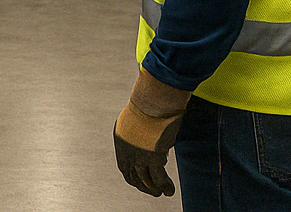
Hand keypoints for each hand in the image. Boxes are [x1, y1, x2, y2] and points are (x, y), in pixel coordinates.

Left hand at [113, 68, 190, 197]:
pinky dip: (164, 186)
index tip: (142, 181)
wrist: (153, 98)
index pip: (124, 165)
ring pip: (145, 179)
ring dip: (154, 189)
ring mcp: (138, 154)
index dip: (133, 176)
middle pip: (132, 175)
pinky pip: (159, 177)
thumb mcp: (141, 118)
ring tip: (162, 192)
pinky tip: (170, 190)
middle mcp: (126, 148)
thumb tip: (158, 146)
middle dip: (143, 186)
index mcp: (120, 137)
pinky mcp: (152, 156)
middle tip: (153, 191)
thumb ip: (144, 133)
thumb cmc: (151, 102)